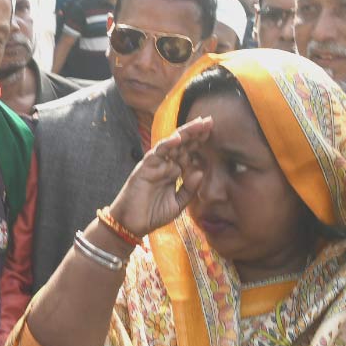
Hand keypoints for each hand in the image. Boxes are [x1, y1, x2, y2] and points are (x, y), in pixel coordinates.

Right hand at [107, 117, 212, 238]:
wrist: (132, 224)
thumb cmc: (152, 214)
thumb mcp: (178, 203)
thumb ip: (189, 188)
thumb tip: (200, 171)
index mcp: (174, 171)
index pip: (189, 152)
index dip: (199, 142)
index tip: (213, 132)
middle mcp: (166, 164)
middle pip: (182, 144)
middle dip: (195, 132)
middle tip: (209, 121)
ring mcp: (156, 164)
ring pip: (172, 144)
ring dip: (185, 133)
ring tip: (199, 124)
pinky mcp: (145, 167)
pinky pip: (157, 152)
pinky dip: (167, 144)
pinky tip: (179, 137)